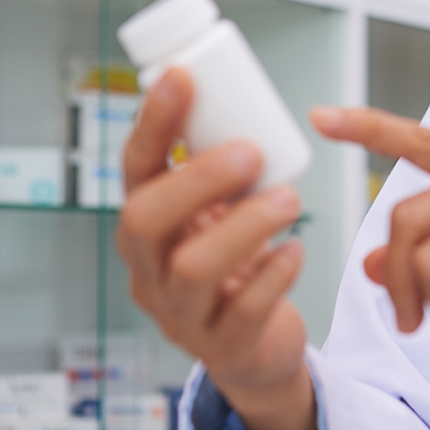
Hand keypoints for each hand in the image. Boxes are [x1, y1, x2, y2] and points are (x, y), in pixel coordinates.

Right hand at [117, 69, 315, 429]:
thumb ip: (221, 174)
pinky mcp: (223, 347)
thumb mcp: (216, 219)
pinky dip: (275, 273)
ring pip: (193, 268)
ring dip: (245, 224)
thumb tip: (241, 97)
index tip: (183, 77)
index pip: (134, 171)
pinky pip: (245, 310)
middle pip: (145, 220)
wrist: (255, 353)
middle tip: (250, 153)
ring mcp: (181, 314)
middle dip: (196, 179)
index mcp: (145, 230)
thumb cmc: (236, 271)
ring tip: (289, 200)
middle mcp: (150, 272)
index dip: (153, 123)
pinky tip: (295, 251)